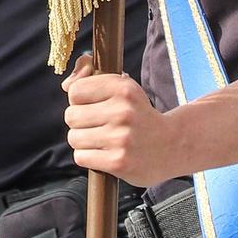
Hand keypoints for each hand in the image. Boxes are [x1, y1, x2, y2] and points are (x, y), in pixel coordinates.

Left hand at [63, 53, 182, 187]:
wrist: (172, 145)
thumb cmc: (138, 114)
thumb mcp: (122, 88)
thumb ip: (89, 76)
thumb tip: (66, 85)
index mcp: (123, 88)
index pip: (75, 91)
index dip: (80, 100)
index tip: (95, 106)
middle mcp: (123, 110)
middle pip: (71, 116)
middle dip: (80, 122)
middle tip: (100, 125)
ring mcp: (121, 137)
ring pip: (74, 138)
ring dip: (84, 142)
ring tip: (104, 140)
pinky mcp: (118, 162)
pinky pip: (81, 157)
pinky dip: (89, 157)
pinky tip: (105, 154)